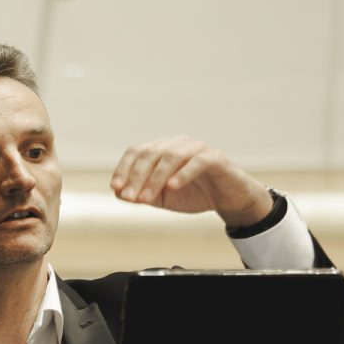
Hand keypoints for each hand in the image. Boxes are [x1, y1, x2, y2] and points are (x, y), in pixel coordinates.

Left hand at [110, 136, 273, 227]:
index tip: (116, 188)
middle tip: (130, 198)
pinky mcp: (215, 157)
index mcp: (161, 149)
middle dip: (136, 177)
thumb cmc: (193, 194)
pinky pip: (197, 161)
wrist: (227, 199)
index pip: (136, 152)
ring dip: (155, 179)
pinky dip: (182, 174)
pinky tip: (172, 187)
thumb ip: (142, 195)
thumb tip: (119, 193)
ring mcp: (197, 148)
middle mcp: (177, 144)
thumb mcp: (162, 198)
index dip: (123, 169)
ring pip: (170, 157)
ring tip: (146, 198)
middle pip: (150, 153)